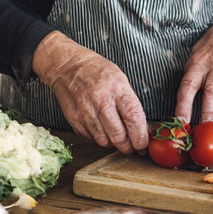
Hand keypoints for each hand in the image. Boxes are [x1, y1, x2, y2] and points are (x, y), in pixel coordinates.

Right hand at [33, 31, 148, 152]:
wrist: (68, 66)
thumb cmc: (98, 71)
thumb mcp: (120, 80)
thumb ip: (130, 104)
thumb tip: (142, 129)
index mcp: (117, 88)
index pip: (133, 118)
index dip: (141, 137)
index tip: (145, 145)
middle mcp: (101, 101)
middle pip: (118, 136)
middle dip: (128, 147)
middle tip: (133, 147)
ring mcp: (85, 112)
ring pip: (104, 142)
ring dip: (114, 144)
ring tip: (118, 138)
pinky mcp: (74, 119)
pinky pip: (91, 139)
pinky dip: (99, 139)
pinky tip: (103, 131)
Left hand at [175, 16, 212, 135]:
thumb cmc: (210, 49)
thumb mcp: (193, 58)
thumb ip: (189, 80)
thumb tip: (181, 110)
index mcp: (198, 65)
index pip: (188, 87)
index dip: (183, 107)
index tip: (181, 125)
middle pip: (212, 93)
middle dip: (209, 115)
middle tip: (205, 133)